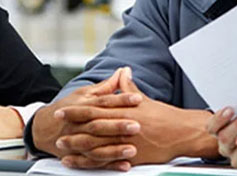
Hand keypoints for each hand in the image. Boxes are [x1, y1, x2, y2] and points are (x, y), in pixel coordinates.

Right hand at [32, 67, 143, 169]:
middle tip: (137, 125)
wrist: (43, 128)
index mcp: (83, 106)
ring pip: (96, 147)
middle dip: (118, 126)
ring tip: (132, 149)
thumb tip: (123, 71)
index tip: (138, 98)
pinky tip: (124, 165)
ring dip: (114, 149)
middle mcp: (80, 124)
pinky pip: (94, 163)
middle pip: (100, 125)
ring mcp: (77, 142)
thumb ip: (106, 86)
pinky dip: (110, 165)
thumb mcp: (84, 94)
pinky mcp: (78, 156)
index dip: (121, 100)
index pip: (104, 102)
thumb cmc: (68, 107)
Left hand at [55, 69, 216, 168]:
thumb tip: (123, 72)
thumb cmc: (164, 116)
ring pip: (95, 145)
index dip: (77, 109)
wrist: (181, 133)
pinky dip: (90, 162)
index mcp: (124, 111)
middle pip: (91, 126)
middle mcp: (122, 126)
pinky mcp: (130, 157)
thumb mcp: (144, 100)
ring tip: (61, 146)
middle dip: (71, 126)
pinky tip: (78, 162)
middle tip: (55, 126)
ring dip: (76, 145)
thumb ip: (128, 88)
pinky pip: (105, 161)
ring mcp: (125, 143)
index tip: (62, 109)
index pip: (95, 108)